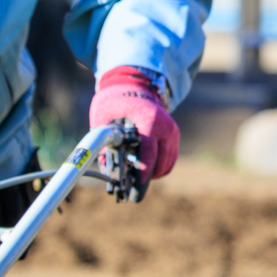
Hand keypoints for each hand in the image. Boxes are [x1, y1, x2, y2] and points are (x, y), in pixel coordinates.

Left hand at [89, 66, 179, 180]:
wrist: (135, 86)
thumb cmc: (116, 101)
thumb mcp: (102, 117)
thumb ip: (104, 141)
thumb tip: (104, 166)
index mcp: (148, 120)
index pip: (149, 152)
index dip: (143, 172)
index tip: (136, 187)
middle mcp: (165, 127)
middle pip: (160, 163)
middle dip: (146, 179)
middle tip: (131, 191)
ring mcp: (172, 132)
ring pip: (167, 165)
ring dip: (152, 175)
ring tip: (135, 178)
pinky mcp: (174, 136)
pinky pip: (169, 160)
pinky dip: (158, 168)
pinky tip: (143, 170)